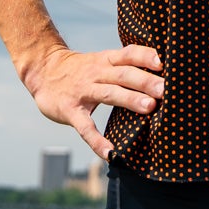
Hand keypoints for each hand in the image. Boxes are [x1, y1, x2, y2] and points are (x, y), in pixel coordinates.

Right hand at [21, 45, 163, 161]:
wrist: (42, 70)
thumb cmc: (81, 69)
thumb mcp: (101, 62)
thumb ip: (125, 68)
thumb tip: (160, 78)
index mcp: (106, 60)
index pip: (128, 54)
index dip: (146, 56)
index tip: (164, 62)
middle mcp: (96, 73)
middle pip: (124, 74)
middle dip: (146, 81)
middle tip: (166, 90)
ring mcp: (83, 91)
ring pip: (109, 94)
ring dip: (130, 99)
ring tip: (150, 108)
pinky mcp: (70, 110)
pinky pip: (85, 127)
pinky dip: (97, 141)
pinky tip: (110, 154)